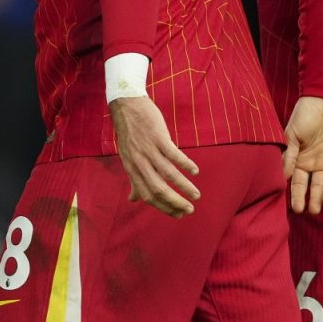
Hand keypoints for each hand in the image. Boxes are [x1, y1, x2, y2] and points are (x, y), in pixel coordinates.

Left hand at [109, 96, 200, 217]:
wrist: (126, 106)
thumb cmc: (129, 134)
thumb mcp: (127, 158)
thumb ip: (133, 179)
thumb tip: (133, 200)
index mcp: (132, 169)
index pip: (148, 195)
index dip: (163, 207)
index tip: (178, 214)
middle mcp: (140, 162)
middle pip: (158, 188)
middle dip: (175, 202)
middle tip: (190, 210)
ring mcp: (148, 149)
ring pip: (168, 173)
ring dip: (184, 186)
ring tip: (196, 195)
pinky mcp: (158, 136)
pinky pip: (173, 154)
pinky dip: (185, 164)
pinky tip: (195, 171)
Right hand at [282, 96, 322, 214]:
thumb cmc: (304, 115)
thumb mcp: (291, 134)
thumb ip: (289, 155)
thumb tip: (284, 176)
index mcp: (304, 161)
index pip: (301, 182)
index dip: (298, 195)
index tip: (297, 208)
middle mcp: (320, 163)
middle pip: (318, 185)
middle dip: (315, 198)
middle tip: (313, 210)